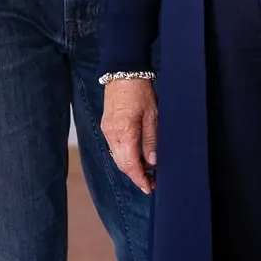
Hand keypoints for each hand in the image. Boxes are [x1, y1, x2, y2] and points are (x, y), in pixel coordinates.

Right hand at [101, 77, 158, 193]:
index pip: (130, 164)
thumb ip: (151, 141)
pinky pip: (115, 148)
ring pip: (117, 157)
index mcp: (124, 131)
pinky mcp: (107, 126)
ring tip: (146, 172)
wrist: (123, 72)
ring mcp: (107, 130)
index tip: (149, 188)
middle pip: (122, 164)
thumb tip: (152, 163)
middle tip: (151, 183)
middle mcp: (112, 133)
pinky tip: (136, 157)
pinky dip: (125, 156)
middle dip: (136, 176)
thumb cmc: (140, 91)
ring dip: (131, 166)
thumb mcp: (153, 116)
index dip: (140, 179)